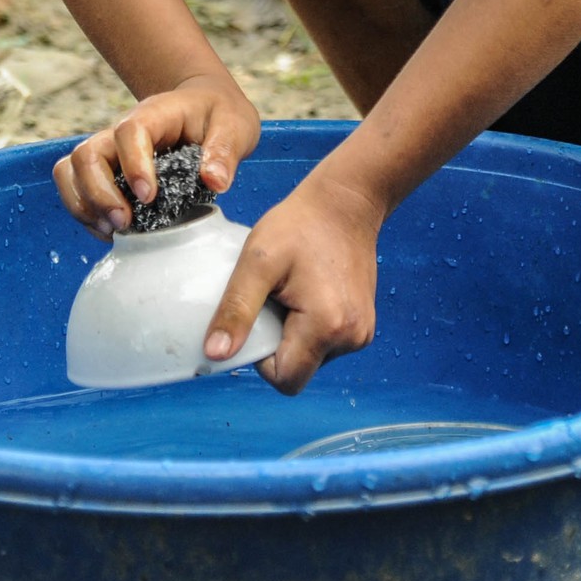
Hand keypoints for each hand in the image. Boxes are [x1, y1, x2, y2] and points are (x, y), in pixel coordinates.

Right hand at [53, 73, 259, 238]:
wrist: (202, 104)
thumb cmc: (217, 114)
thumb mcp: (234, 125)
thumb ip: (224, 150)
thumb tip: (214, 181)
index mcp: (154, 115)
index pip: (129, 133)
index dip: (133, 165)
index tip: (149, 197)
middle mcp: (121, 131)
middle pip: (87, 153)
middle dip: (98, 193)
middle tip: (124, 223)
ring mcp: (109, 150)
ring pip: (70, 169)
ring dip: (83, 204)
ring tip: (111, 231)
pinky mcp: (105, 170)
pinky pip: (74, 186)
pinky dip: (83, 211)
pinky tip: (109, 231)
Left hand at [205, 171, 383, 394]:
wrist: (345, 202)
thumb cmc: (301, 225)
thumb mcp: (258, 261)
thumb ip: (236, 309)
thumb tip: (215, 353)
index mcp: (328, 327)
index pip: (284, 378)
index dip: (261, 358)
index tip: (259, 317)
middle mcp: (352, 338)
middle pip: (299, 369)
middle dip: (277, 343)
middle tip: (274, 299)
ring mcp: (362, 333)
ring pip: (312, 357)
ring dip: (294, 334)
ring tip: (292, 291)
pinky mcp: (364, 324)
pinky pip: (327, 343)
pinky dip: (311, 327)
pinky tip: (308, 292)